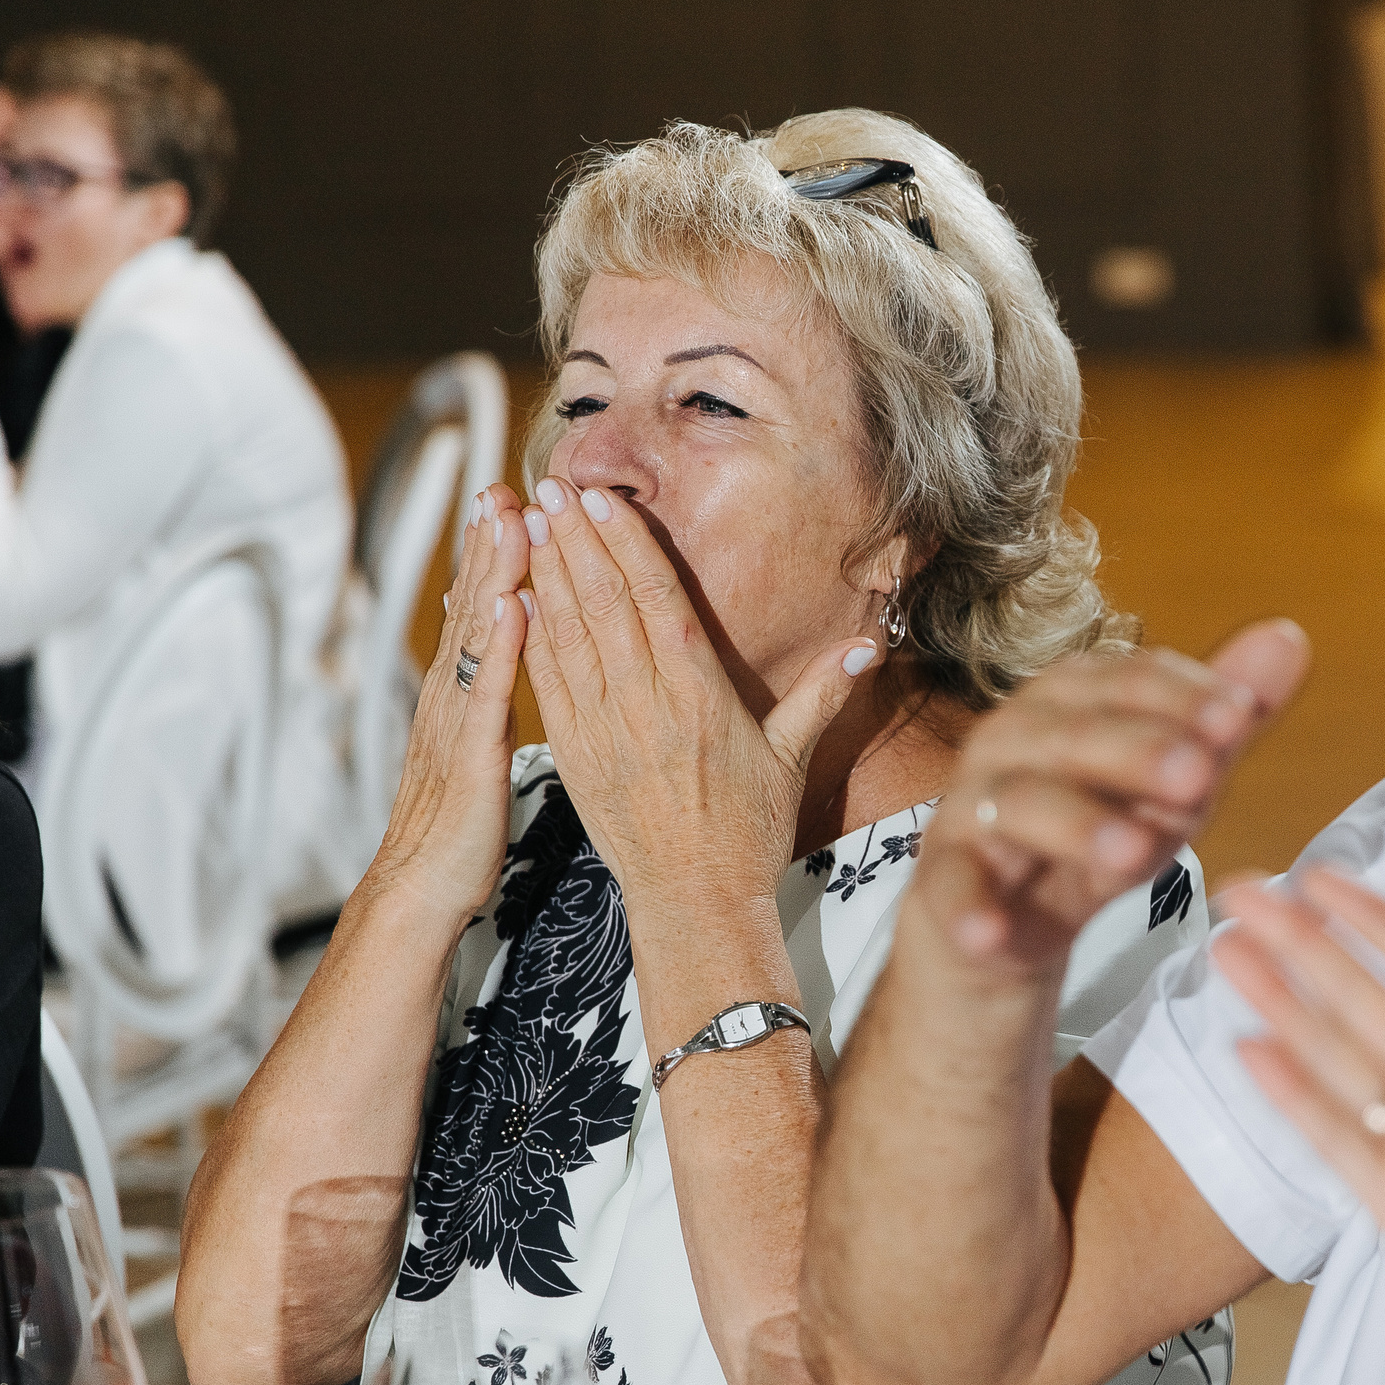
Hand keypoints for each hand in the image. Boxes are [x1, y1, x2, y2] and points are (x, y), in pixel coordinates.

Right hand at [364, 492, 531, 926]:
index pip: (476, 615)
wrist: (420, 895)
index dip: (489, 560)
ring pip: (475, 634)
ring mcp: (455, 722)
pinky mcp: (470, 755)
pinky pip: (485, 690)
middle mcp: (450, 699)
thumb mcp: (475, 758)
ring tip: (507, 517)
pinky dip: (497, 645)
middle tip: (500, 486)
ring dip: (491, 573)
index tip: (505, 504)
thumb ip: (485, 713)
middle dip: (485, 546)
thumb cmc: (457, 836)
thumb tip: (506, 680)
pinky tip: (509, 604)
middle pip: (469, 608)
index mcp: (458, 700)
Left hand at [512, 477, 873, 905]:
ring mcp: (604, 730)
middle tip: (551, 485)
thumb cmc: (747, 830)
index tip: (603, 499)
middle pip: (605, 606)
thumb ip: (824, 693)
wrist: (695, 899)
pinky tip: (515, 595)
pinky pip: (547, 683)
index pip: (659, 603)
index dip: (628, 546)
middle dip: (576, 541)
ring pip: (568, 636)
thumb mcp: (791, 757)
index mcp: (701, 698)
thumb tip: (869, 642)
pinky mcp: (574, 755)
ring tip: (529, 521)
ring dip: (546, 574)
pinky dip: (530, 635)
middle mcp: (647, 707)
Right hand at [906, 619, 1308, 978]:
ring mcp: (972, 809)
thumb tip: (1289, 638)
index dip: (1180, 696)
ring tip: (1132, 854)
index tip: (1239, 719)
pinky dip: (970, 909)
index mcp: (1068, 702)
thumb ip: (1222, 718)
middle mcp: (1012, 741)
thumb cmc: (1095, 833)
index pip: (1123, 681)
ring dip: (1075, 824)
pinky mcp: (945, 882)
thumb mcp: (1170, 782)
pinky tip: (994, 931)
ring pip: (1019, 804)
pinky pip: (951, 889)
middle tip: (1201, 775)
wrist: (1003, 925)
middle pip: (1072, 735)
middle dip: (1138, 751)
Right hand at [1214, 874, 1384, 1377]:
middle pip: (1362, 998)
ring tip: (1229, 949)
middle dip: (1301, 944)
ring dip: (1281, 1003)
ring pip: (1337, 1057)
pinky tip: (1253, 1049)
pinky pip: (1339, 1141)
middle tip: (1245, 890)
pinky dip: (1295, 1096)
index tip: (1322, 876)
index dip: (1375, 921)